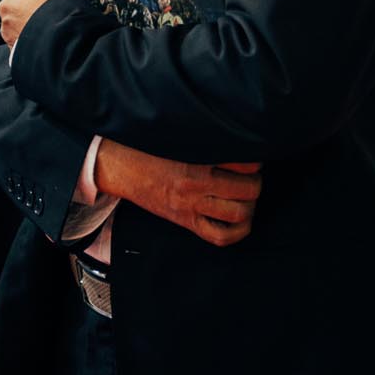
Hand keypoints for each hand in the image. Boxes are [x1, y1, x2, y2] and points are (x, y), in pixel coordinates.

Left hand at [0, 0, 73, 46]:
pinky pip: (34, 46)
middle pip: (27, 13)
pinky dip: (43, 44)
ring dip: (41, 30)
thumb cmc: (54, 10)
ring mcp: (14, 45)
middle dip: (40, 14)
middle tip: (55, 16)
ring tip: (56, 30)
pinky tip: (54, 41)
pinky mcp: (24, 59)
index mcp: (7, 5)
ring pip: (31, 31)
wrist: (62, 46)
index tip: (53, 2)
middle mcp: (5, 26)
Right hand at [95, 140, 262, 246]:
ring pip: (239, 213)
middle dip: (255, 182)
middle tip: (250, 176)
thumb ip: (208, 139)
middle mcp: (194, 186)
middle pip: (247, 190)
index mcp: (195, 161)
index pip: (244, 163)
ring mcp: (190, 207)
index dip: (254, 160)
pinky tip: (240, 220)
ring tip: (245, 196)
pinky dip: (238, 231)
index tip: (250, 158)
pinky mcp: (185, 221)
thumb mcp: (179, 137)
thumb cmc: (148, 146)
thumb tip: (237, 142)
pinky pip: (220, 236)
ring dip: (250, 204)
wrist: (119, 166)